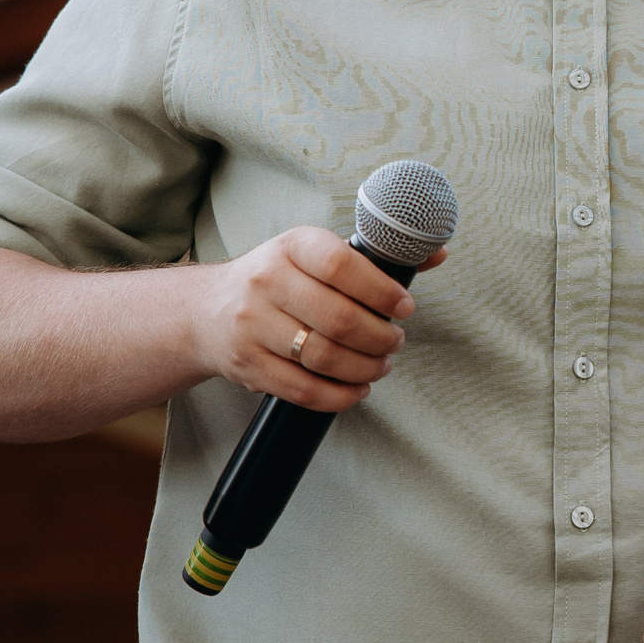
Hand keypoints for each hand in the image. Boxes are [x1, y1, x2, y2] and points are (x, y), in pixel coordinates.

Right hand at [193, 227, 445, 410]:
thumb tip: (437, 252)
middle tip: (395, 342)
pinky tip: (357, 389)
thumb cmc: (279, 279)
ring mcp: (252, 325)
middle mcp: (267, 281)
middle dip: (380, 338)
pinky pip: (302, 390)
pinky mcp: (247, 364)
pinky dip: (339, 396)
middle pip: (338, 319)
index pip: (343, 264)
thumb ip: (375, 256)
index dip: (382, 290)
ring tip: (381, 365)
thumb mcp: (316, 254)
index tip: (405, 307)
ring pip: (323, 358)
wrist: (207, 310)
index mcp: (292, 246)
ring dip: (365, 369)